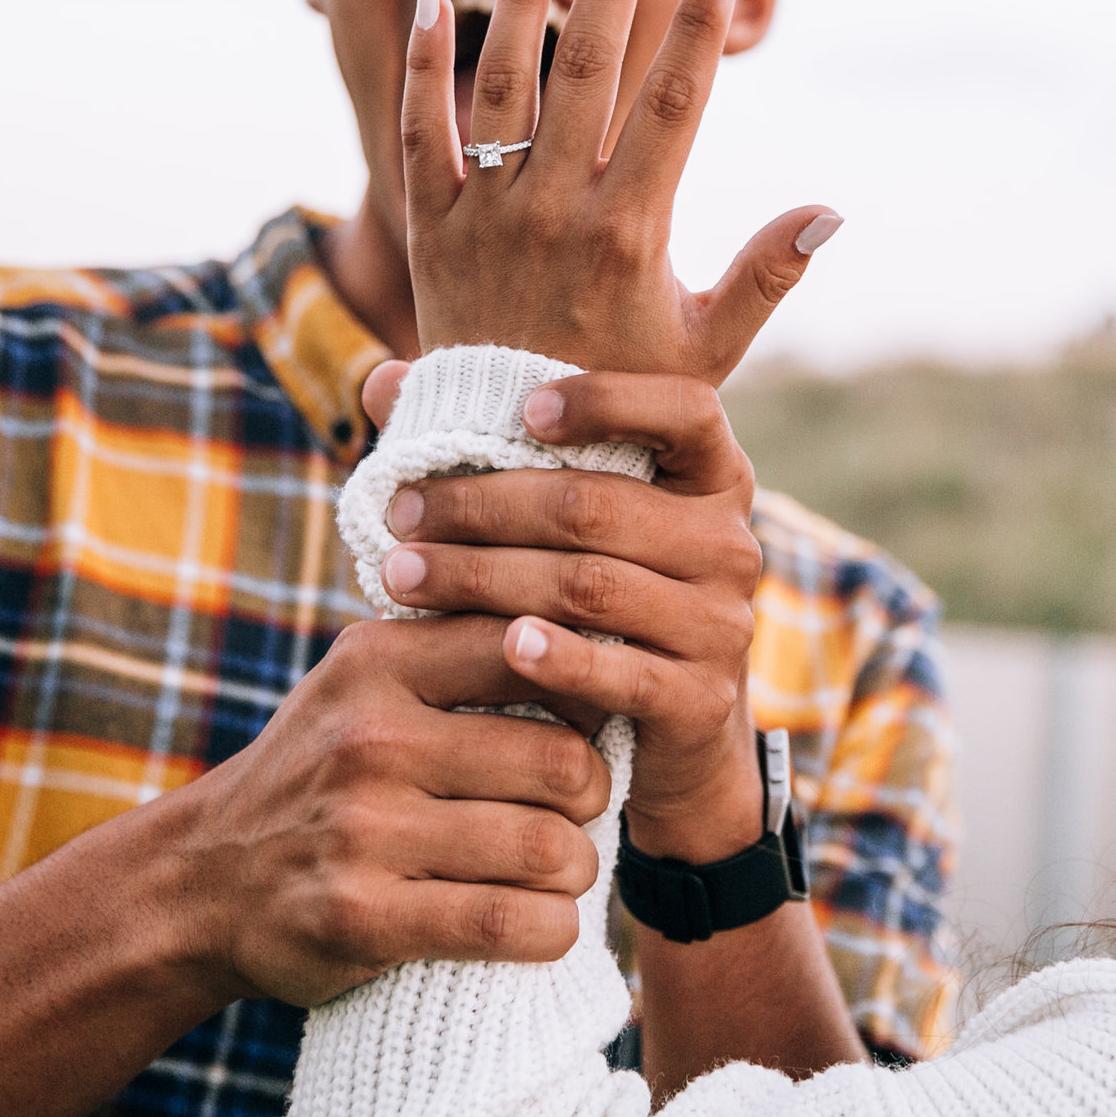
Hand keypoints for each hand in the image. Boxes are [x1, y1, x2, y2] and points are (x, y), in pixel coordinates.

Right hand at [159, 612, 612, 1005]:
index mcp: (378, 664)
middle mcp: (370, 738)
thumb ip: (455, 649)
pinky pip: (509, 925)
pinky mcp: (363, 918)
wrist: (199, 881)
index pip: (534, 652)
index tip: (590, 722)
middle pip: (562, 762)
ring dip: (576, 869)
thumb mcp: (362, 683)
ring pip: (547, 849)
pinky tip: (543, 922)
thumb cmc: (319, 772)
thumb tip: (587, 638)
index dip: (588, 690)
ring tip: (561, 868)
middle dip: (593, 794)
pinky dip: (550, 929)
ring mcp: (364, 831)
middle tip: (579, 810)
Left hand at [363, 363, 768, 863]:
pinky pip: (621, 671)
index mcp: (712, 479)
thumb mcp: (568, 526)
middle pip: (596, 506)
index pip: (686, 409)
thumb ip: (489, 448)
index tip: (524, 410)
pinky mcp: (702, 699)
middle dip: (482, 506)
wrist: (670, 736)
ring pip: (590, 585)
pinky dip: (559, 657)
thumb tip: (386, 381)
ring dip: (484, 578)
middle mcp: (729, 544)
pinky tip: (505, 644)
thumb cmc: (599, 603)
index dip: (611, 400)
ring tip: (402, 576)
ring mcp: (721, 624)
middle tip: (399, 513)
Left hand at [402, 0, 839, 384]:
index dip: (698, 28)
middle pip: (587, 67)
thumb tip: (831, 210)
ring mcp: (487, 213)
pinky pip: (419, 133)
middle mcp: (554, 208)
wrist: (505, 453)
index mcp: (629, 229)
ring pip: (503, 82)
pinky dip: (423, 69)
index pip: (673, 103)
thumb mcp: (705, 348)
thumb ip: (766, 275)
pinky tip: (431, 6)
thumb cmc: (619, 403)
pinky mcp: (431, 226)